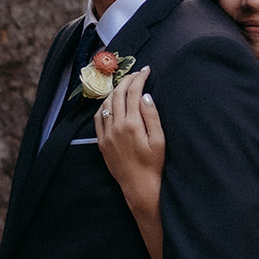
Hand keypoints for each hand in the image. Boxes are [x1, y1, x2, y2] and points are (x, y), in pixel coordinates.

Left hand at [95, 67, 164, 258]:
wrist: (139, 187)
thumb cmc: (154, 165)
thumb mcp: (159, 140)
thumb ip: (152, 116)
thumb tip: (145, 96)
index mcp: (132, 124)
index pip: (133, 92)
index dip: (140, 78)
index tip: (146, 70)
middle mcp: (116, 127)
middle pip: (118, 94)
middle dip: (127, 80)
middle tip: (137, 73)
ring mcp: (106, 135)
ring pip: (106, 104)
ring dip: (115, 90)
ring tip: (125, 84)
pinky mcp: (101, 142)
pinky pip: (98, 118)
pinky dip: (104, 105)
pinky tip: (111, 102)